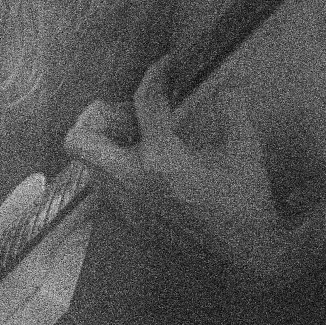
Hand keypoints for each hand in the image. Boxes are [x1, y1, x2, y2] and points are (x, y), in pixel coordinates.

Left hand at [63, 60, 279, 275]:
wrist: (245, 257)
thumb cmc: (246, 203)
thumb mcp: (245, 150)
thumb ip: (233, 109)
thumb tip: (229, 82)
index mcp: (162, 159)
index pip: (144, 103)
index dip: (156, 75)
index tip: (167, 67)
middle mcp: (133, 181)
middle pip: (79, 140)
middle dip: (96, 116)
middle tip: (127, 113)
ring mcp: (127, 205)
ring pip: (88, 165)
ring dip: (104, 144)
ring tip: (136, 138)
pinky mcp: (130, 222)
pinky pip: (104, 187)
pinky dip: (114, 169)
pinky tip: (145, 166)